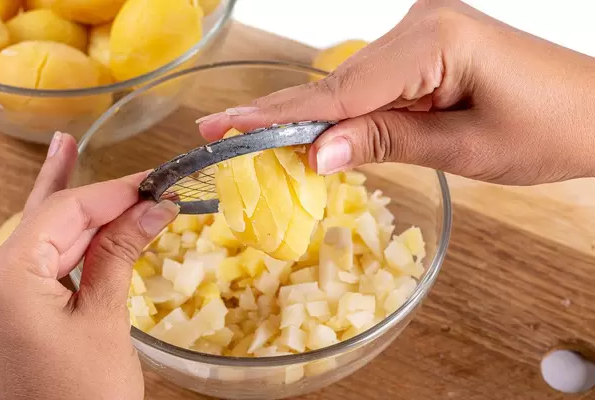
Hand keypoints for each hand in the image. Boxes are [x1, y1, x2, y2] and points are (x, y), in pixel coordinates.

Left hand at [0, 133, 178, 399]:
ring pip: (42, 235)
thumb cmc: (84, 397)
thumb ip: (120, 254)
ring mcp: (3, 296)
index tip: (156, 183)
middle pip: (48, 217)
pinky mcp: (16, 311)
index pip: (65, 211)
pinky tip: (68, 212)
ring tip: (67, 153)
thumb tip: (154, 207)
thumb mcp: (105, 320)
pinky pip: (44, 261)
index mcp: (9, 278)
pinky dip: (67, 239)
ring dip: (70, 206)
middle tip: (101, 155)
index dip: (114, 191)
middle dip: (87, 190)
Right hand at [198, 0, 594, 184]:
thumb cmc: (551, 130)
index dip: (284, 117)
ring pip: (349, 83)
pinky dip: (339, 111)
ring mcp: (423, 34)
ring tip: (245, 134)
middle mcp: (422, 26)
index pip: (344, 88)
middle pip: (338, 80)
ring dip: (305, 116)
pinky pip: (370, 84)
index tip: (230, 130)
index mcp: (436, 39)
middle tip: (217, 128)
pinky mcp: (425, 51)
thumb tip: (317, 153)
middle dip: (278, 112)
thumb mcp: (466, 148)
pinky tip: (305, 129)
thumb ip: (387, 141)